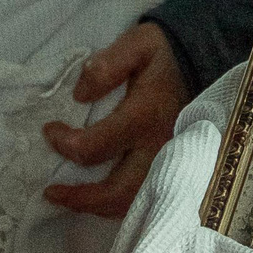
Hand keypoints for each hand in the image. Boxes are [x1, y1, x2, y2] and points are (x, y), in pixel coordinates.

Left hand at [41, 22, 187, 219]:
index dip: (65, 145)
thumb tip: (79, 95)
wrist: (202, 62)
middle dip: (80, 197)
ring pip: (132, 202)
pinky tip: (97, 200)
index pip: (95, 146)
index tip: (49, 131)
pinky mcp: (173, 169)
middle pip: (117, 190)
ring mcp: (168, 163)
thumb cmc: (163, 56)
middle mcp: (157, 147)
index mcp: (144, 116)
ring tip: (69, 201)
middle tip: (51, 192)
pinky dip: (118, 206)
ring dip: (97, 207)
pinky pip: (145, 200)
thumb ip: (107, 66)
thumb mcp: (137, 45)